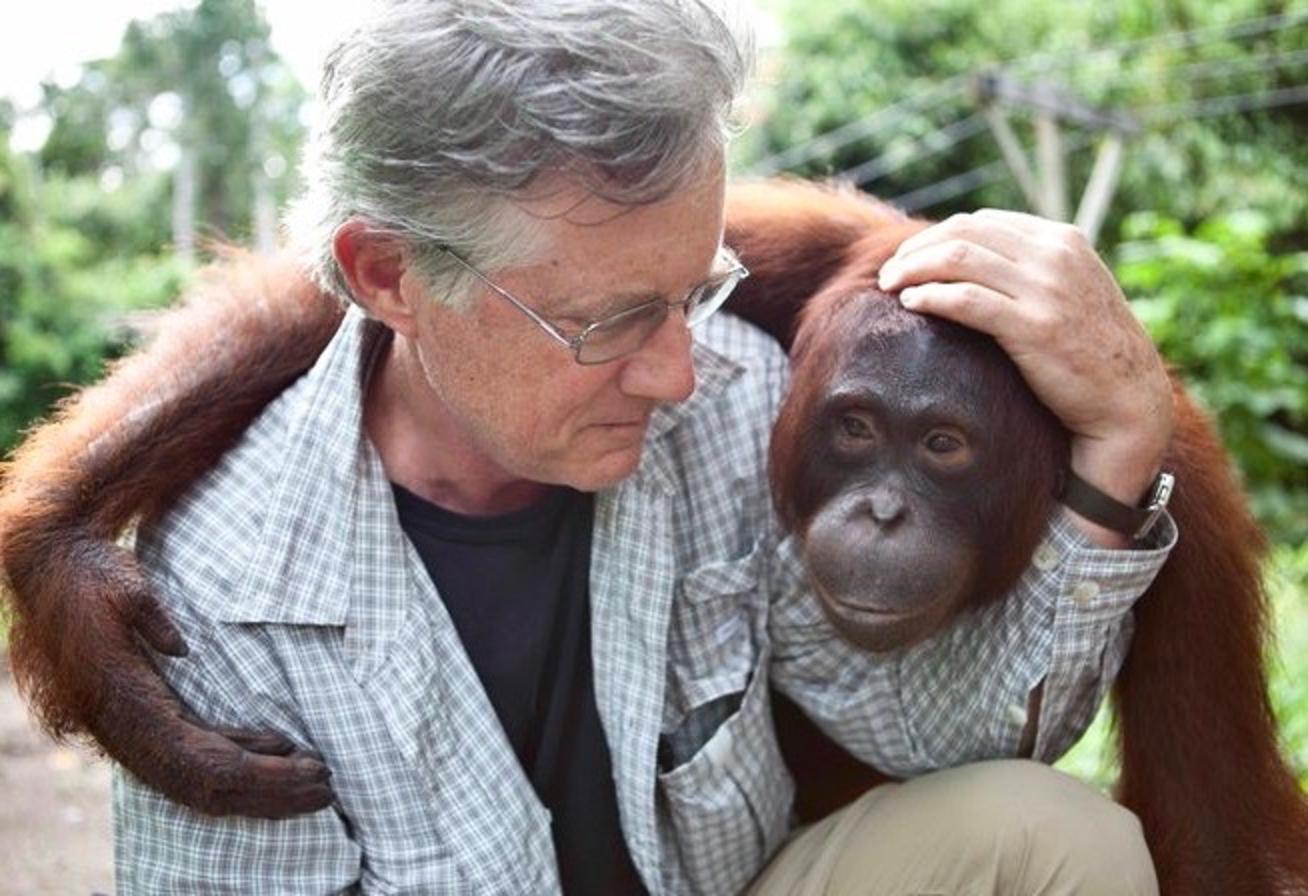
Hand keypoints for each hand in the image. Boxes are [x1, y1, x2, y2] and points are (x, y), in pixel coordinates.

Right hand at [6, 531, 332, 817]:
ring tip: (314, 780)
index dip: (254, 772)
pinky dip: (242, 757)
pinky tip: (280, 748)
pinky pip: (198, 756)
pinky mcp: (149, 718)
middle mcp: (130, 729)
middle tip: (325, 785)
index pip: (199, 760)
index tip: (304, 765)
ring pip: (205, 781)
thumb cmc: (92, 576)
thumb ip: (149, 615)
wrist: (54, 571)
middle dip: (270, 790)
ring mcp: (137, 729)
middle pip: (210, 785)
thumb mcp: (120, 586)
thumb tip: (180, 647)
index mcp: (126, 704)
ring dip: (262, 785)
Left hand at [878, 211, 1173, 542]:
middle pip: (963, 234)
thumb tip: (972, 260)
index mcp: (1063, 240)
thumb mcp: (1070, 292)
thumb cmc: (1091, 352)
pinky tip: (910, 305)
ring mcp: (1046, 289)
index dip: (936, 236)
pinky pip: (965, 299)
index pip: (981, 222)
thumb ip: (1032, 270)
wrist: (1128, 400)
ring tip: (890, 287)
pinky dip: (930, 296)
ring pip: (958, 260)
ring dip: (913, 269)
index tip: (909, 258)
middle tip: (888, 272)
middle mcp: (1056, 255)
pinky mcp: (1034, 326)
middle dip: (916, 250)